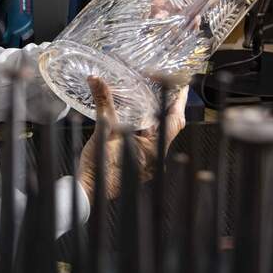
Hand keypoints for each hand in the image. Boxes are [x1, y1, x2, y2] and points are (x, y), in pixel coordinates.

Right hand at [78, 76, 187, 203]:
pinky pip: (151, 143)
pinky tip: (140, 121)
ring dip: (159, 118)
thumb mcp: (103, 130)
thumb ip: (103, 102)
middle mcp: (156, 157)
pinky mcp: (141, 165)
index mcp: (154, 149)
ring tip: (156, 100)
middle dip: (171, 107)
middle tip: (170, 88)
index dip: (180, 102)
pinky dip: (148, 130)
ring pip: (161, 135)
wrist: (90, 192)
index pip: (175, 121)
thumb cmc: (99, 169)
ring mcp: (150, 162)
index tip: (182, 86)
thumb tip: (97, 81)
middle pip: (170, 126)